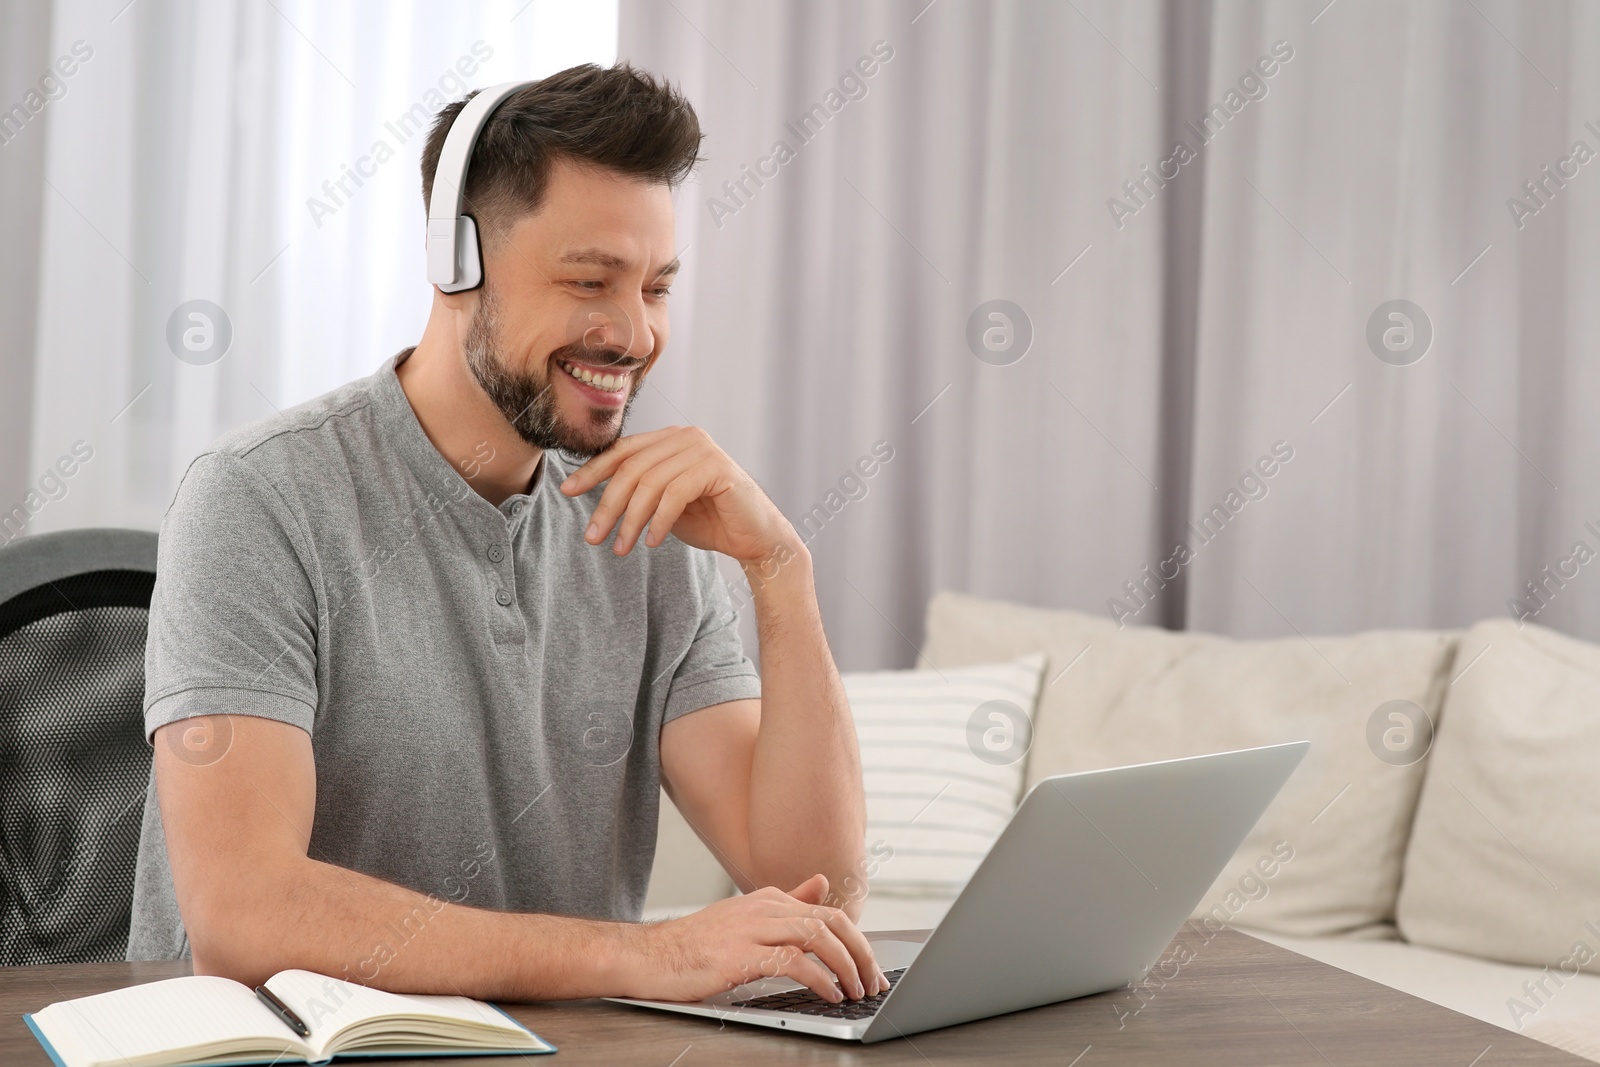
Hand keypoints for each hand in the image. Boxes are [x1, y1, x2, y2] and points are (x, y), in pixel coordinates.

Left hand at [558, 426, 798, 563]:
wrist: (757, 539)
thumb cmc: (711, 522)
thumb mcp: (664, 504)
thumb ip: (638, 491)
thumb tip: (596, 496)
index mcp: (670, 439)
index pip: (622, 451)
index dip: (592, 471)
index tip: (567, 491)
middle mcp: (686, 437)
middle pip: (631, 467)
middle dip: (607, 504)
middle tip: (593, 537)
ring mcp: (703, 449)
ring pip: (650, 483)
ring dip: (631, 520)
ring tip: (620, 548)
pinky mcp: (717, 468)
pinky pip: (675, 494)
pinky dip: (659, 521)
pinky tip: (653, 543)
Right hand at [621, 874, 887, 1003]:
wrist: (651, 956)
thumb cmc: (698, 944)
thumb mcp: (747, 916)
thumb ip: (788, 902)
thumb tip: (821, 883)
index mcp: (770, 899)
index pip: (829, 913)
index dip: (857, 942)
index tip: (870, 969)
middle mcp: (765, 907)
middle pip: (831, 921)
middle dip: (861, 953)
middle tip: (873, 982)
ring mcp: (752, 928)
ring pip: (817, 935)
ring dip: (846, 965)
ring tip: (856, 990)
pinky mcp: (740, 954)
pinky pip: (793, 961)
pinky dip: (819, 977)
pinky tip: (829, 993)